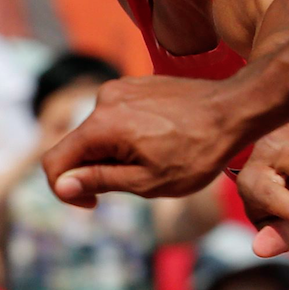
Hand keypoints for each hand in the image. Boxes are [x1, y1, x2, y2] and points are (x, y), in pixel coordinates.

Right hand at [44, 75, 250, 204]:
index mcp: (102, 125)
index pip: (55, 162)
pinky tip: (162, 141)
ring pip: (100, 132)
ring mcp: (121, 88)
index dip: (64, 189)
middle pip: (79, 146)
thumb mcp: (147, 181)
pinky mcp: (136, 84)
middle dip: (97, 170)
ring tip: (157, 158)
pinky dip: (128, 135)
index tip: (92, 204)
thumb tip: (61, 186)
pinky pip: (118, 117)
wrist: (234, 110)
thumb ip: (99, 181)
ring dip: (115, 153)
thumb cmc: (197, 152)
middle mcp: (104, 100)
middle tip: (139, 181)